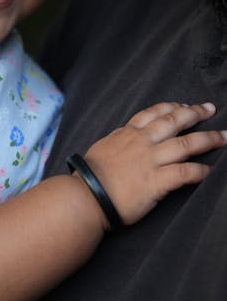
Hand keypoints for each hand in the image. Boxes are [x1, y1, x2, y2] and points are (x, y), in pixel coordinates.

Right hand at [84, 102, 226, 225]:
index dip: (172, 107)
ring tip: (223, 137)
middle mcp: (143, 143)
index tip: (184, 104)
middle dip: (195, 113)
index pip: (154, 113)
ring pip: (186, 144)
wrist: (87, 196)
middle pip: (175, 121)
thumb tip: (126, 133)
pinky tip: (210, 171)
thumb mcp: (103, 146)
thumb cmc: (90, 174)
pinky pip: (185, 173)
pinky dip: (200, 171)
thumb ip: (119, 138)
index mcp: (129, 133)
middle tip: (210, 109)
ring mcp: (151, 161)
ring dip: (208, 139)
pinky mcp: (156, 182)